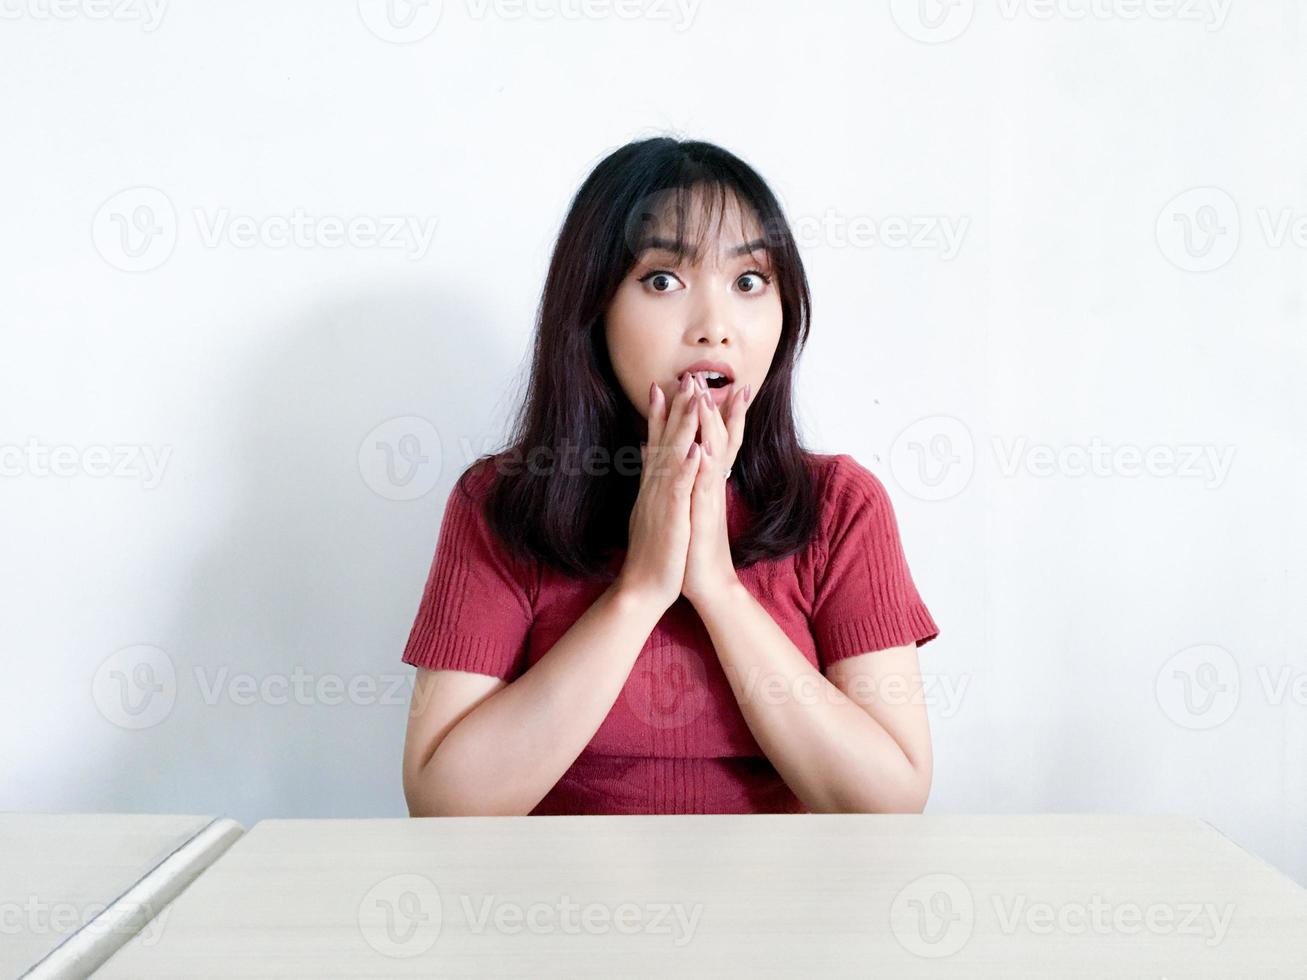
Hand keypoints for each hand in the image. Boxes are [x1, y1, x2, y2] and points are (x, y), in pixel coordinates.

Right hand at [615, 371, 703, 609]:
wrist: (644, 587)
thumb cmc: (653, 552)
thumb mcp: (649, 512)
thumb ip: (648, 482)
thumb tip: (644, 455)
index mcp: (653, 487)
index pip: (655, 443)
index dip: (659, 414)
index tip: (661, 386)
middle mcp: (654, 488)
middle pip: (665, 441)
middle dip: (676, 408)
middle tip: (685, 377)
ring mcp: (662, 501)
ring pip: (673, 456)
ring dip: (683, 426)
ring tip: (694, 399)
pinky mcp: (672, 518)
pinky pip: (679, 489)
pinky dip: (687, 467)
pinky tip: (697, 449)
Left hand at [681, 372, 752, 606]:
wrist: (705, 583)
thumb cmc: (691, 546)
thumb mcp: (683, 506)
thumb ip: (680, 478)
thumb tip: (664, 453)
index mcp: (702, 481)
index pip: (705, 438)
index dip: (702, 412)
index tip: (696, 384)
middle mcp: (709, 485)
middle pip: (714, 438)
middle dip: (710, 407)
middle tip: (703, 376)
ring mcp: (708, 498)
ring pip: (712, 455)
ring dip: (709, 426)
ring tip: (705, 398)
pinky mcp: (705, 516)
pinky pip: (706, 486)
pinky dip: (705, 465)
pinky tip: (703, 446)